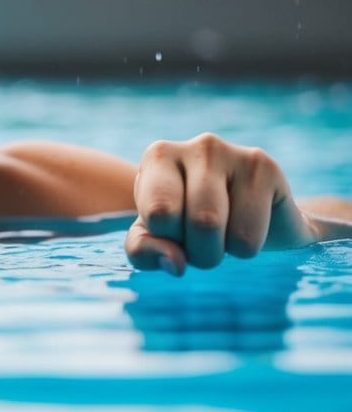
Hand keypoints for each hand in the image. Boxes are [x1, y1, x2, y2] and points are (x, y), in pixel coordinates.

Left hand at [125, 133, 317, 274]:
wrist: (248, 221)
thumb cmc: (186, 226)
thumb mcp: (152, 239)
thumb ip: (144, 250)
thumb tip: (175, 264)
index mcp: (159, 157)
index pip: (160, 213)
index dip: (168, 237)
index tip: (175, 231)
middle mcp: (198, 147)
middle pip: (202, 221)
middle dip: (201, 252)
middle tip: (204, 243)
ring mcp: (237, 154)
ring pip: (232, 231)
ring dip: (226, 251)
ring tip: (226, 233)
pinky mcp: (267, 169)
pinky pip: (252, 236)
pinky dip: (248, 248)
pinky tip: (249, 225)